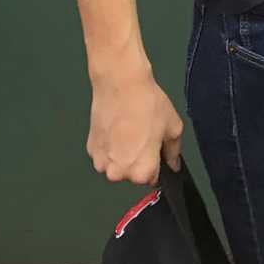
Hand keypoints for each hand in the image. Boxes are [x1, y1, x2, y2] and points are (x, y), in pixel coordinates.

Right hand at [87, 63, 183, 185]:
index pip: (152, 178)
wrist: (120, 84)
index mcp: (140, 172)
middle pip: (132, 174)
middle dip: (139, 160)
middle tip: (143, 136)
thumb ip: (173, 152)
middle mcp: (118, 174)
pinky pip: (104, 155)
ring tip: (130, 131)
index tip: (156, 149)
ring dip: (122, 155)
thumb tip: (173, 165)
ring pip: (116, 165)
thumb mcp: (173, 128)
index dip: (157, 163)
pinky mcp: (89, 150)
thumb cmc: (149, 106)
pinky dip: (110, 147)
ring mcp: (100, 163)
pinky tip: (116, 128)